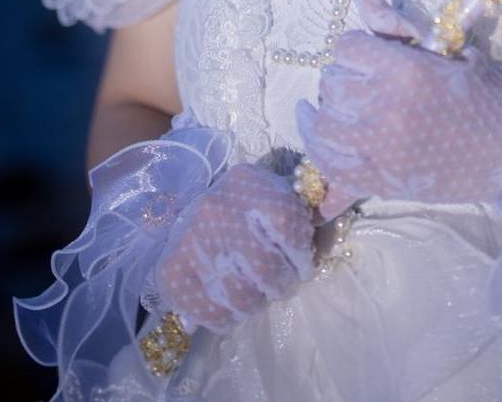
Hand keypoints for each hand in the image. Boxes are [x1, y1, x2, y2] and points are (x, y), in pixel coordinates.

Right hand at [154, 162, 314, 331]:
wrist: (189, 209)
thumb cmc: (244, 207)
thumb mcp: (272, 197)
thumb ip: (302, 214)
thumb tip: (329, 234)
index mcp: (247, 183)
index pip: (286, 225)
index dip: (300, 256)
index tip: (302, 267)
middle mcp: (216, 208)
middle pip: (265, 268)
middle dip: (280, 284)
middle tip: (279, 285)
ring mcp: (191, 240)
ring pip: (240, 295)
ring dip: (256, 303)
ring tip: (256, 296)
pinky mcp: (171, 270)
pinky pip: (207, 311)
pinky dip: (225, 319)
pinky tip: (231, 312)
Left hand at [296, 0, 501, 208]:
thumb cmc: (491, 94)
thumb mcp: (449, 48)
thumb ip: (395, 19)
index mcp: (407, 72)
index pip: (347, 46)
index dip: (357, 47)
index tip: (370, 54)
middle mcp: (387, 109)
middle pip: (333, 82)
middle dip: (345, 76)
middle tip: (364, 81)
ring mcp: (381, 150)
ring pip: (324, 122)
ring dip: (330, 110)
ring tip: (337, 104)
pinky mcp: (381, 182)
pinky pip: (329, 162)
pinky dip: (318, 144)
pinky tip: (318, 128)